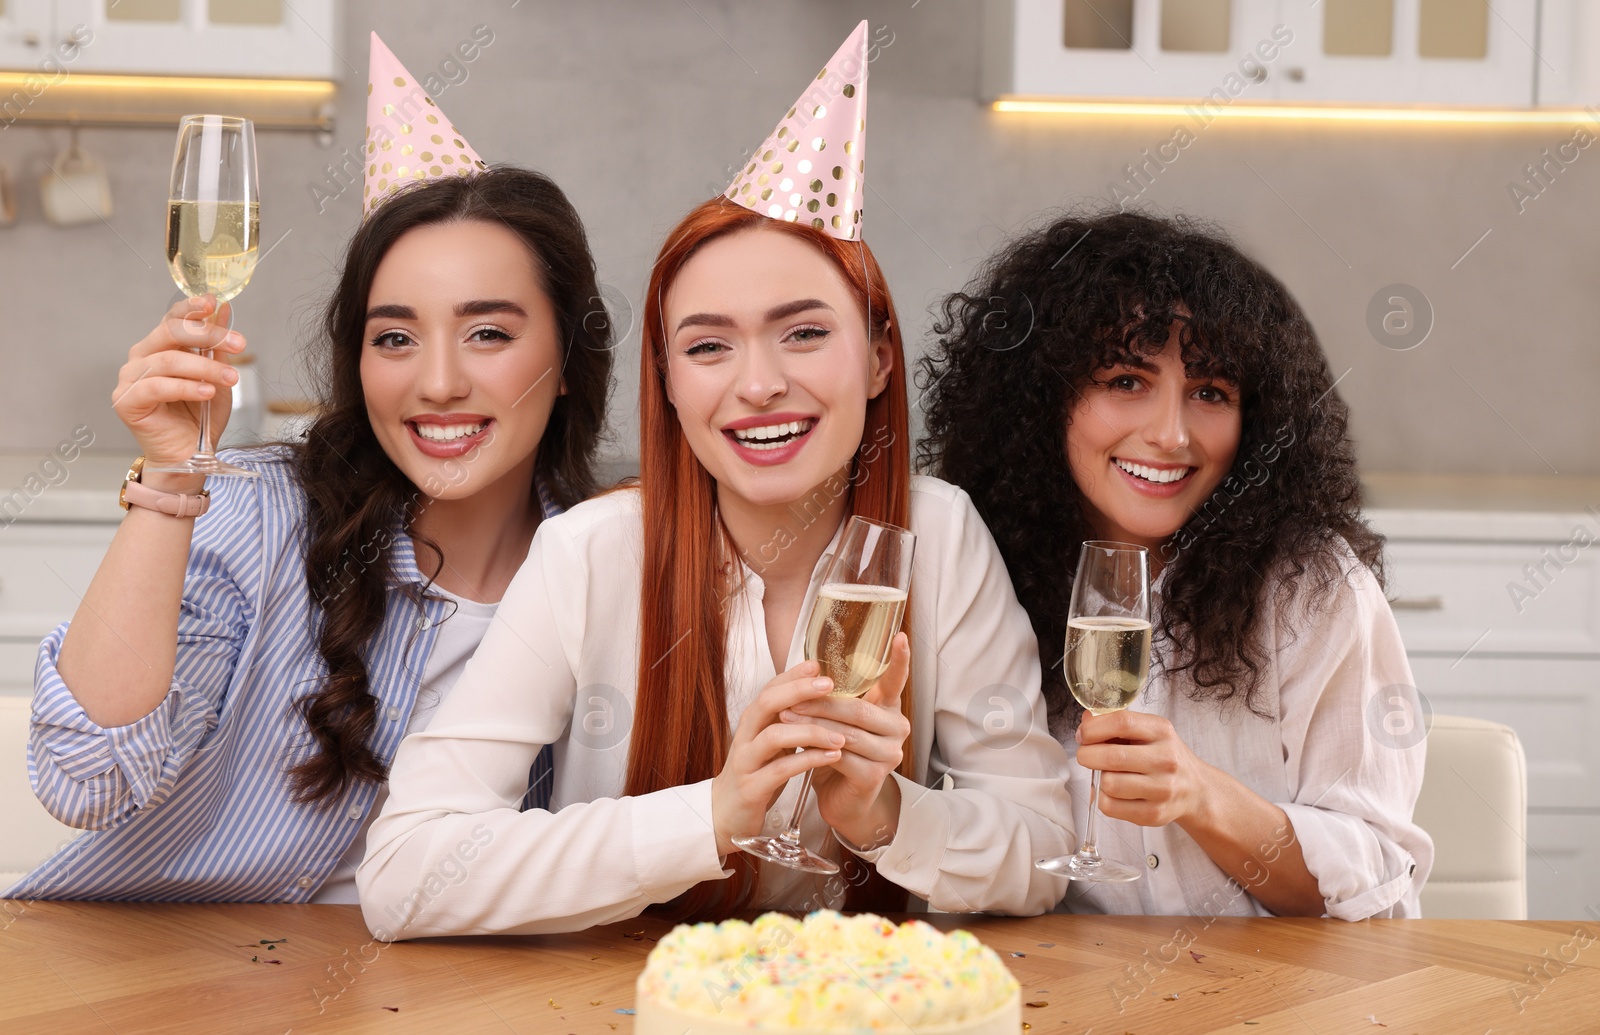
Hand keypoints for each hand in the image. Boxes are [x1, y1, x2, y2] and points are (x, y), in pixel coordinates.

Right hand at [112, 295, 242, 479]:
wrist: (189, 455)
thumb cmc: (200, 416)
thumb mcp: (217, 375)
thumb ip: (217, 345)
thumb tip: (223, 309)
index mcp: (160, 346)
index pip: (173, 318)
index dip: (192, 308)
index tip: (214, 302)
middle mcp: (142, 357)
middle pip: (170, 333)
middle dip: (207, 335)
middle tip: (239, 344)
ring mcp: (130, 378)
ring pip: (167, 360)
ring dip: (204, 367)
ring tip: (230, 377)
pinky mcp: (126, 401)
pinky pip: (156, 387)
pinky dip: (185, 387)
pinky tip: (206, 392)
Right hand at [711, 660, 843, 857]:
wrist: (726, 814)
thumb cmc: (755, 773)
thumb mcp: (772, 743)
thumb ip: (789, 720)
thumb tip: (819, 694)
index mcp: (752, 722)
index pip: (770, 689)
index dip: (792, 675)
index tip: (818, 663)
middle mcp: (746, 736)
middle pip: (767, 703)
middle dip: (798, 691)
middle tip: (829, 685)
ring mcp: (746, 761)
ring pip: (774, 736)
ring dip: (810, 732)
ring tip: (841, 735)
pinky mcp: (751, 787)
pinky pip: (780, 770)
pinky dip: (807, 761)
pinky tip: (831, 757)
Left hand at [780, 632, 910, 847]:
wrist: (842, 799)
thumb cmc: (838, 752)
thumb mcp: (837, 719)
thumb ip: (834, 696)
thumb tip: (808, 667)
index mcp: (889, 708)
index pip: (896, 680)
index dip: (900, 659)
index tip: (900, 635)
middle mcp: (897, 729)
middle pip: (858, 708)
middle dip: (821, 702)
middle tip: (791, 697)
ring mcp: (889, 754)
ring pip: (846, 732)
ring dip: (812, 724)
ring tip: (784, 716)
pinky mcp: (874, 777)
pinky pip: (841, 757)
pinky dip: (816, 750)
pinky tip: (798, 746)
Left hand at [1075, 709, 1214, 826]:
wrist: (1195, 790)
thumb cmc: (1163, 756)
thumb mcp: (1147, 732)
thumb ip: (1115, 724)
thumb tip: (1085, 721)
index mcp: (1161, 731)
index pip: (1121, 723)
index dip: (1093, 729)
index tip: (1082, 735)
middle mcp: (1165, 759)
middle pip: (1111, 757)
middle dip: (1087, 755)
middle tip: (1086, 756)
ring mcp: (1162, 789)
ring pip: (1109, 784)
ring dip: (1099, 779)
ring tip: (1108, 775)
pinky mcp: (1154, 814)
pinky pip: (1110, 807)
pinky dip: (1104, 798)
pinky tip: (1115, 792)